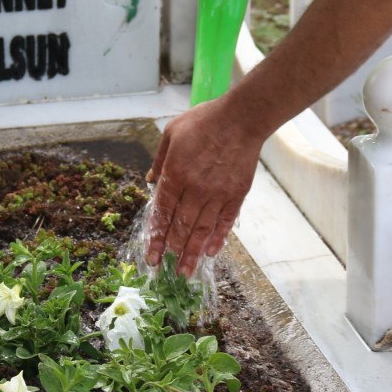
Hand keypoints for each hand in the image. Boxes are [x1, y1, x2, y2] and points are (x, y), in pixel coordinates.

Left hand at [145, 97, 263, 277]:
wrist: (242, 118)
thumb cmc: (204, 121)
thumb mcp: (171, 133)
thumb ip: (159, 160)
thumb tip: (150, 181)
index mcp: (175, 173)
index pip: (162, 212)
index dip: (155, 236)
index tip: (151, 255)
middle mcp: (195, 188)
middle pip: (180, 226)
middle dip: (171, 251)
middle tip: (165, 271)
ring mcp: (217, 193)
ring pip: (202, 230)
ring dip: (192, 253)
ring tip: (184, 273)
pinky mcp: (236, 194)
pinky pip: (225, 221)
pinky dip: (217, 238)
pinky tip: (210, 253)